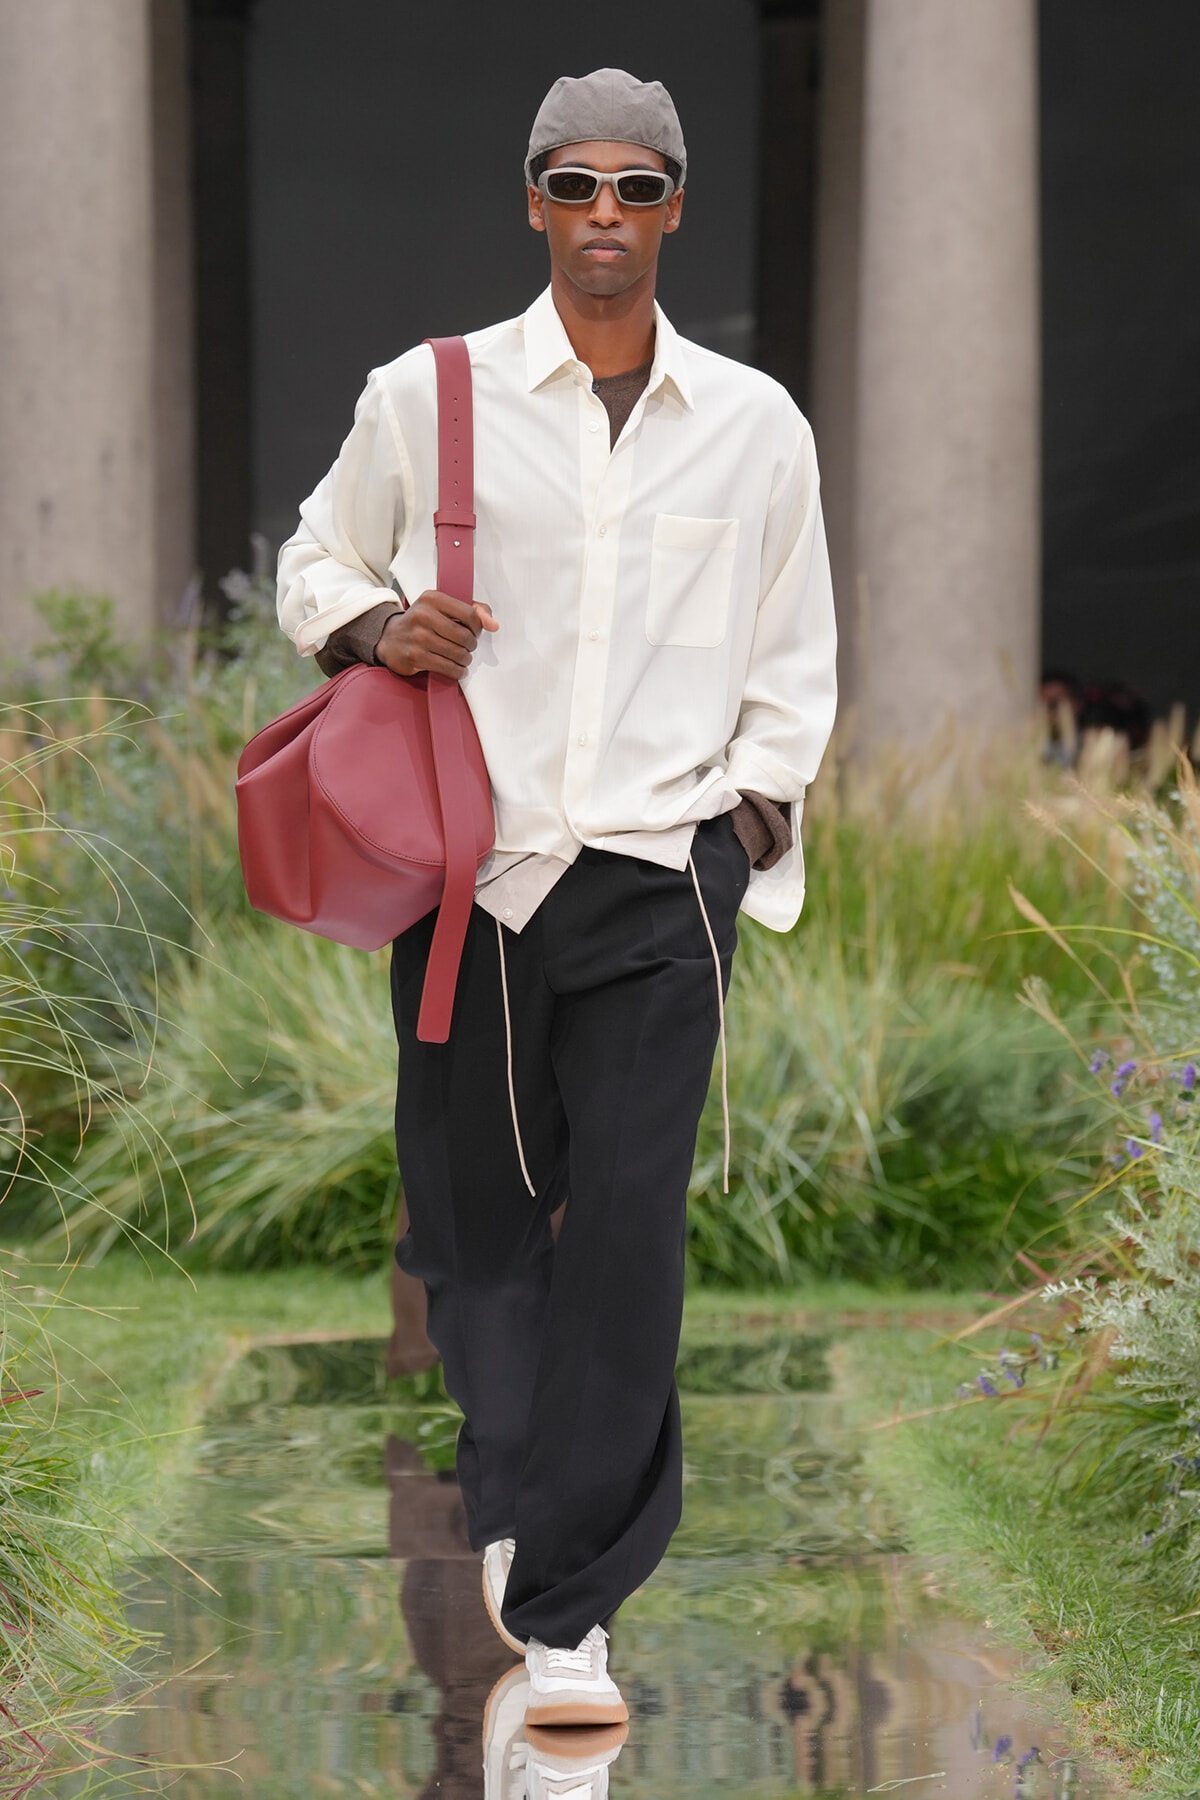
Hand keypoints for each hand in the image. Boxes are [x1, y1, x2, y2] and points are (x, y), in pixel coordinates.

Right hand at [376, 591, 497, 681]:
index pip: (470, 614)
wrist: (390, 638)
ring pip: (457, 654)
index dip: (478, 627)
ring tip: (462, 658)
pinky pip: (448, 667)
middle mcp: (423, 615)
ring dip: (465, 659)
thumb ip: (474, 610)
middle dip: (471, 645)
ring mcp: (418, 637)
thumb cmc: (423, 622)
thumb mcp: (444, 608)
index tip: (474, 632)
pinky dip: (457, 671)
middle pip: (465, 637)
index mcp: (432, 598)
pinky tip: (457, 668)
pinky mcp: (415, 656)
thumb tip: (494, 625)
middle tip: (467, 647)